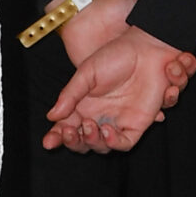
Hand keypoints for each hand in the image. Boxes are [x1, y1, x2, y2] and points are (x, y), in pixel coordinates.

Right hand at [47, 0, 195, 152]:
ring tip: (89, 126)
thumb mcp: (86, 73)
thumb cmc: (116, 55)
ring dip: (92, 142)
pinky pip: (124, 143)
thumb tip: (52, 116)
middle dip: (73, 142)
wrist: (146, 50)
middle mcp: (98, 117)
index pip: (65, 128)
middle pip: (81, 142)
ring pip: (101, 147)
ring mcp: (117, 122)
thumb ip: (69, 95)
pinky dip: (114, 142)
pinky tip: (107, 131)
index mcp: (82, 106)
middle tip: (70, 131)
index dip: (56, 137)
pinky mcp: (136, 125)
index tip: (49, 141)